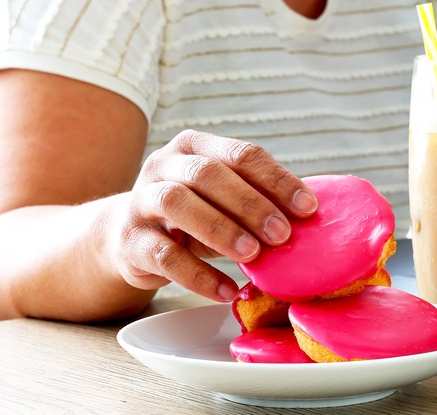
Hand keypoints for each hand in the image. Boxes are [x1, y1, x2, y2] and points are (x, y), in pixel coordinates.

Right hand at [106, 130, 318, 301]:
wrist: (127, 238)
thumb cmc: (192, 216)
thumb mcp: (222, 200)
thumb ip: (256, 201)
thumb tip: (309, 220)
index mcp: (194, 147)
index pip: (241, 154)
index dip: (276, 179)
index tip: (308, 207)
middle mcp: (164, 165)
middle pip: (207, 174)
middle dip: (250, 204)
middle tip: (282, 234)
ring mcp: (141, 201)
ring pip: (177, 203)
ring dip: (220, 229)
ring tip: (253, 255)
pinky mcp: (130, 241)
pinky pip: (164, 256)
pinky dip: (199, 276)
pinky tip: (227, 290)